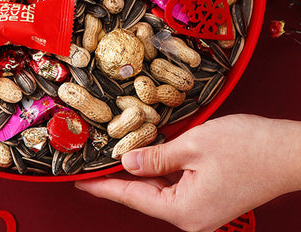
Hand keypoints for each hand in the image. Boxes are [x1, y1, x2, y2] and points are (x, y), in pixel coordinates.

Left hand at [75, 115, 300, 231]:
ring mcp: (202, 208)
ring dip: (139, 171)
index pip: (132, 197)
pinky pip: (175, 184)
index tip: (81, 184)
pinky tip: (147, 155)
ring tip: (115, 157)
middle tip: (93, 165)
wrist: (287, 151)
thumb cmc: (248, 148)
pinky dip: (159, 169)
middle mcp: (192, 216)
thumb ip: (155, 157)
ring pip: (159, 188)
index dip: (103, 187)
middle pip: (144, 195)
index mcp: (185, 210)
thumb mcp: (192, 146)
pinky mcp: (209, 196)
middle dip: (119, 177)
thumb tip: (127, 165)